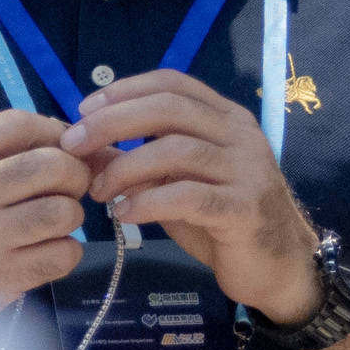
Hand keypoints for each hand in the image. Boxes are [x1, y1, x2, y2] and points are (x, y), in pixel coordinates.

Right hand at [0, 110, 91, 307]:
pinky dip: (64, 252)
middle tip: (66, 188)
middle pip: (52, 166)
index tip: (61, 147)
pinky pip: (63, 255)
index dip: (53, 131)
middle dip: (74, 174)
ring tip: (50, 223)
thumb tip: (64, 141)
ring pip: (64, 212)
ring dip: (69, 215)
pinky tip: (43, 251)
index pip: (16, 124)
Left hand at [73, 69, 319, 322]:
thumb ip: (137, 161)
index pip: (173, 84)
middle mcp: (240, 136)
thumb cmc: (220, 219)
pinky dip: (148, 201)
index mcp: (224, 119)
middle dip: (113, 122)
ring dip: (125, 167)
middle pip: (169, 109)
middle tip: (73, 144)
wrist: (276, 264)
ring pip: (177, 149)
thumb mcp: (174, 183)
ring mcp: (247, 170)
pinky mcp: (244, 208)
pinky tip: (124, 213)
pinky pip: (188, 196)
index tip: (83, 109)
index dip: (125, 90)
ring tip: (97, 190)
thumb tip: (82, 148)